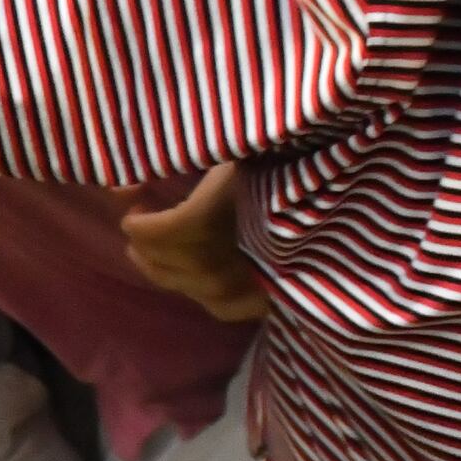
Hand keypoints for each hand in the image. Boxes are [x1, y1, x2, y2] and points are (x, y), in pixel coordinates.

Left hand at [115, 166, 264, 321]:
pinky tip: (196, 280)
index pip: (152, 233)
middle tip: (141, 223)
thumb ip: (168, 164)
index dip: (137, 218)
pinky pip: (219, 307)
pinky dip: (200, 292)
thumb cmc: (279, 161)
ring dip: (165, 268)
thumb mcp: (223, 152)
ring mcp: (244, 288)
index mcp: (203, 221)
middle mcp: (218, 262)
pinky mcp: (267, 301)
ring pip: (187, 287)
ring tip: (155, 252)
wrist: (344, 198)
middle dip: (145, 243)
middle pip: (163, 262)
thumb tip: (116, 186)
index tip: (132, 199)